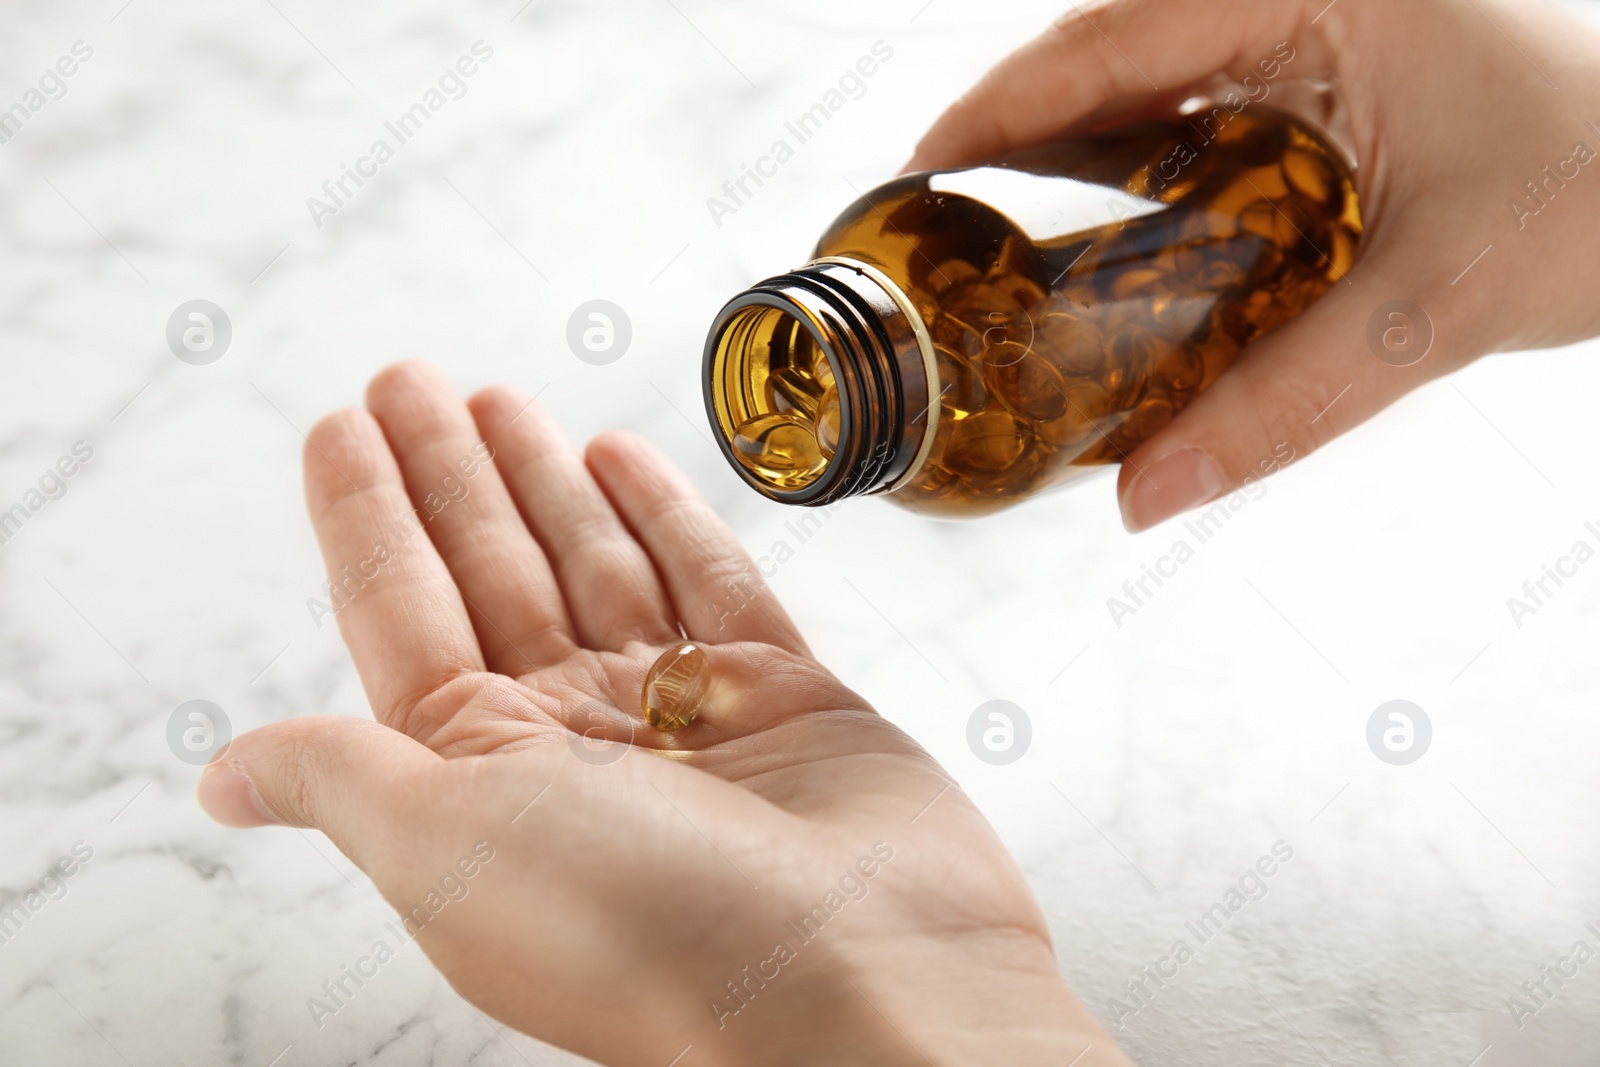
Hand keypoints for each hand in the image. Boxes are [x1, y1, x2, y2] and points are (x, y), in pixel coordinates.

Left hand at [197, 362, 1132, 1066]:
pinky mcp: (788, 697)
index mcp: (483, 775)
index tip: (340, 425)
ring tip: (501, 400)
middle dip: (447, 475)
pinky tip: (621, 461)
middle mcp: (578, 742)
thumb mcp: (449, 849)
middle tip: (412, 379)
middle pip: (492, 571)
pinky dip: (665, 519)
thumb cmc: (643, 932)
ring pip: (595, 564)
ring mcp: (684, 715)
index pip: (402, 609)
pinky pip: (712, 583)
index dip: (366, 513)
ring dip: (541, 482)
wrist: (854, 980)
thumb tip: (225, 781)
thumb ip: (343, 781)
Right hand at [907, 0, 1599, 530]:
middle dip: (1022, 124)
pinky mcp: (1351, 65)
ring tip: (1001, 220)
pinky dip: (1152, 155)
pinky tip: (1116, 221)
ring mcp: (1335, 22)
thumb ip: (1282, 406)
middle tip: (942, 212)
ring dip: (1080, 139)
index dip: (1001, 101)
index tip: (920, 167)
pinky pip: (1217, 97)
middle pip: (1121, 42)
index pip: (1116, 30)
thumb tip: (1142, 496)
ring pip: (1163, 68)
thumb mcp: (1434, 307)